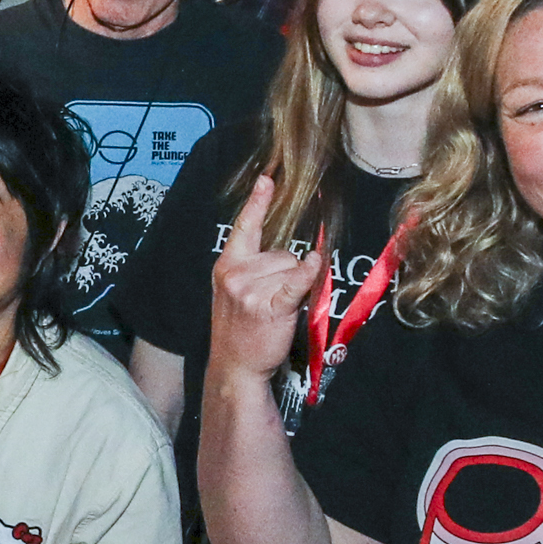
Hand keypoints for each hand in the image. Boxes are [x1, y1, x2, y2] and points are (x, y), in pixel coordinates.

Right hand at [208, 172, 320, 387]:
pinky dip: (307, 274)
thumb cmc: (238, 328)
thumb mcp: (232, 291)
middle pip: (281, 252)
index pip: (244, 228)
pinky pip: (295, 282)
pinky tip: (315, 266)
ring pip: (291, 268)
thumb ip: (251, 267)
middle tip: (272, 298)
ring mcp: (251, 291)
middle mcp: (236, 274)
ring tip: (277, 307)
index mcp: (227, 266)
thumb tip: (288, 253)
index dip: (257, 202)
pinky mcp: (270, 307)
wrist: (235, 364)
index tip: (267, 179)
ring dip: (293, 284)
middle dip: (285, 270)